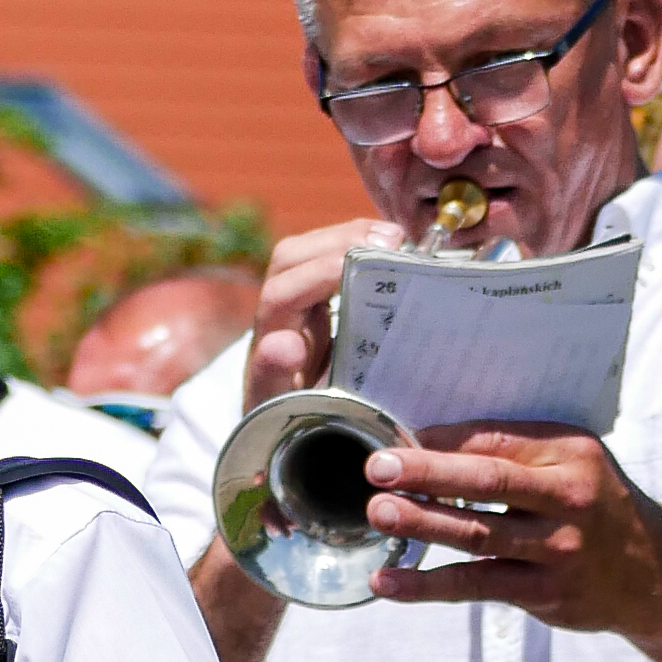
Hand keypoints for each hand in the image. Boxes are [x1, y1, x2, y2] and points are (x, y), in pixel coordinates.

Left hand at [240, 218, 399, 410]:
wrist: (281, 424)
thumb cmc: (285, 420)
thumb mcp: (281, 411)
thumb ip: (276, 380)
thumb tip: (285, 344)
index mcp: (265, 345)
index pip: (282, 295)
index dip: (320, 276)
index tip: (362, 265)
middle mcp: (274, 315)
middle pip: (291, 258)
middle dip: (339, 242)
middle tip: (392, 242)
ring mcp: (292, 303)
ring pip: (307, 251)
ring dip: (350, 237)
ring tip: (395, 239)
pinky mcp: (311, 299)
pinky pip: (326, 259)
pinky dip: (358, 246)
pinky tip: (391, 247)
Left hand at [365, 422, 661, 633]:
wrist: (653, 575)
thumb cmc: (596, 507)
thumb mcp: (574, 464)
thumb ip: (518, 453)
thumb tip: (429, 443)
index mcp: (571, 453)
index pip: (496, 441)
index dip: (441, 441)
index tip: (394, 438)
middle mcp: (568, 498)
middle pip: (486, 481)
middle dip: (427, 472)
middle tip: (377, 468)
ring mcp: (557, 549)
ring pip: (477, 534)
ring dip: (423, 524)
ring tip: (379, 513)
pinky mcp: (544, 592)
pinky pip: (475, 585)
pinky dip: (426, 586)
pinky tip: (387, 580)